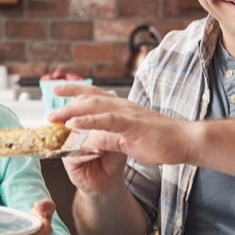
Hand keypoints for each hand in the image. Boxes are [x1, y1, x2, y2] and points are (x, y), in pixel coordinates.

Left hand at [49, 88, 195, 168]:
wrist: (186, 141)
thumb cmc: (163, 141)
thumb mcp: (130, 142)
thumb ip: (112, 139)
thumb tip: (94, 140)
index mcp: (123, 109)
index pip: (95, 96)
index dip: (75, 93)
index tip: (57, 93)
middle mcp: (123, 106)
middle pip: (89, 97)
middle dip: (66, 101)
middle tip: (47, 110)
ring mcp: (128, 113)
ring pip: (94, 105)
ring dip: (70, 110)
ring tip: (53, 116)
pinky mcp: (133, 125)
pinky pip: (106, 120)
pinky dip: (88, 121)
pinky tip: (73, 124)